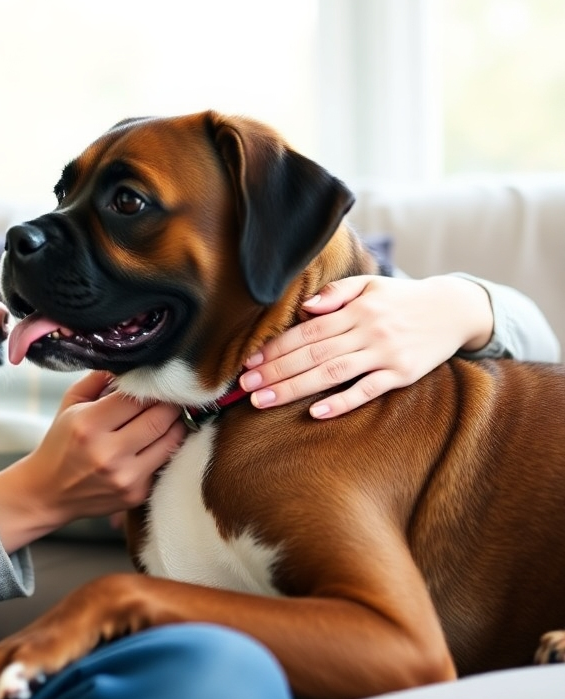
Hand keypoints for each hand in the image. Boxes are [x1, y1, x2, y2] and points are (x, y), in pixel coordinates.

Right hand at [0, 371, 185, 552]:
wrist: (48, 492)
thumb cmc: (60, 442)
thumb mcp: (71, 403)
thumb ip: (99, 378)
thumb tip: (130, 360)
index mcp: (88, 424)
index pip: (137, 397)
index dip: (153, 387)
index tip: (159, 381)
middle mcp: (108, 452)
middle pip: (160, 418)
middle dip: (171, 403)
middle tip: (174, 395)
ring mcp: (125, 477)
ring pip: (170, 440)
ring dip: (176, 424)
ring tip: (172, 414)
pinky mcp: (137, 494)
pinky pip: (165, 462)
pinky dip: (167, 447)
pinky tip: (161, 438)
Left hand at [240, 275, 493, 418]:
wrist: (453, 310)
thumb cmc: (400, 299)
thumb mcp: (369, 285)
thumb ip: (335, 294)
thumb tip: (305, 306)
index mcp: (355, 309)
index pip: (306, 330)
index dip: (276, 347)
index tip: (249, 362)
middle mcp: (368, 331)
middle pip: (313, 354)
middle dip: (275, 371)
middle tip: (245, 386)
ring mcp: (386, 354)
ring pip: (333, 373)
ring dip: (295, 388)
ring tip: (264, 401)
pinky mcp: (403, 375)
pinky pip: (368, 391)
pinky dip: (342, 402)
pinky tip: (316, 413)